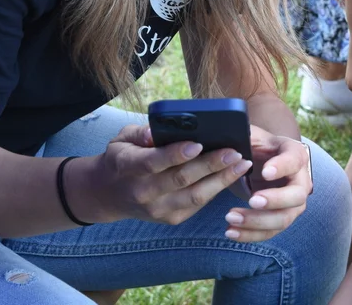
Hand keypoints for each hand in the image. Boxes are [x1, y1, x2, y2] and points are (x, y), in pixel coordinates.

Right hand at [83, 125, 252, 225]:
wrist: (109, 194)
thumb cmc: (122, 157)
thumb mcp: (122, 139)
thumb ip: (140, 133)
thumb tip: (157, 132)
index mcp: (128, 168)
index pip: (153, 162)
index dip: (176, 154)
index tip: (198, 143)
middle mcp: (143, 192)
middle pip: (181, 180)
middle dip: (211, 165)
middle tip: (234, 152)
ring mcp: (158, 210)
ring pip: (195, 197)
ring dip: (221, 180)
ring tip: (242, 164)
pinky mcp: (171, 219)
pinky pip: (198, 205)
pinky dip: (216, 190)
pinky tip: (231, 175)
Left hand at [223, 127, 312, 241]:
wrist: (262, 160)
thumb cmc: (257, 145)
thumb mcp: (252, 135)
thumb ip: (244, 133)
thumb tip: (227, 132)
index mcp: (294, 154)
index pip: (294, 160)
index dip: (282, 167)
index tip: (265, 172)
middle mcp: (300, 180)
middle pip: (296, 196)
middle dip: (274, 200)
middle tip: (252, 200)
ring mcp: (293, 203)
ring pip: (283, 218)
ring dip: (258, 222)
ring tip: (230, 218)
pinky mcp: (281, 218)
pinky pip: (269, 232)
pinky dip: (250, 235)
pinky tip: (230, 232)